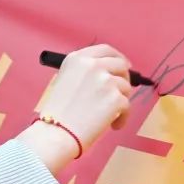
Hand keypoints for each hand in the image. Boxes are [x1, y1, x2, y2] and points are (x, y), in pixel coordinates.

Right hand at [17, 44, 132, 172]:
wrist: (56, 133)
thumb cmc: (57, 113)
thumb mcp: (65, 80)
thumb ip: (86, 73)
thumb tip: (109, 75)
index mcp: (77, 59)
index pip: (105, 50)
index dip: (117, 58)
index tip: (122, 67)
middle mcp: (92, 65)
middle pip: (121, 65)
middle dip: (123, 78)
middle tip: (120, 92)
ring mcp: (105, 80)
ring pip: (126, 86)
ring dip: (121, 100)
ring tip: (109, 115)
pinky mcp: (116, 98)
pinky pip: (127, 106)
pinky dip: (122, 117)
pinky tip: (112, 125)